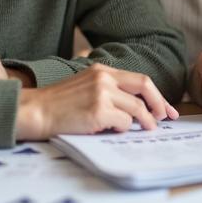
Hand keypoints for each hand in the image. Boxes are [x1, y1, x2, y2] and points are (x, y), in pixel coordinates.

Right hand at [15, 63, 178, 139]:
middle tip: (164, 118)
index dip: (157, 95)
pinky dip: (123, 130)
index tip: (166, 109)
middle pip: (145, 87)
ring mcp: (102, 94)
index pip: (139, 79)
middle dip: (160, 104)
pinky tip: (114, 131)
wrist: (36, 111)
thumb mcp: (85, 86)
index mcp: (102, 70)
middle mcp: (104, 78)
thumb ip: (108, 90)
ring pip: (137, 109)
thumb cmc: (59, 104)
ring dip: (145, 122)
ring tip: (145, 130)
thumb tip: (137, 107)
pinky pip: (124, 123)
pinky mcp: (98, 111)